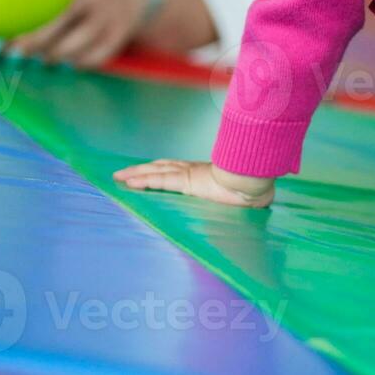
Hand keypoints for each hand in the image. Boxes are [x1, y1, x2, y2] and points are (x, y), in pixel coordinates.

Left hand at [7, 0, 147, 66]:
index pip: (45, 4)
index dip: (19, 24)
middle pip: (57, 24)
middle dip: (31, 44)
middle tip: (12, 57)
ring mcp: (109, 16)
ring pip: (75, 47)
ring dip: (53, 57)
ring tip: (42, 60)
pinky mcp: (119, 34)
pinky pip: (95, 58)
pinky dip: (77, 63)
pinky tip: (66, 63)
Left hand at [114, 160, 274, 207]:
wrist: (256, 180)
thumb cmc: (253, 187)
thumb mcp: (241, 196)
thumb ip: (236, 200)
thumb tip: (248, 207)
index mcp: (204, 173)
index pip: (176, 169)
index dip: (159, 169)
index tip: (147, 170)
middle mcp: (193, 169)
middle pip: (161, 166)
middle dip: (141, 169)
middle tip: (123, 173)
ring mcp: (189, 174)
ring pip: (155, 171)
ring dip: (136, 173)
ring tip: (119, 177)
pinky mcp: (187, 181)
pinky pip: (159, 181)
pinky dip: (143, 181)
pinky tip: (129, 183)